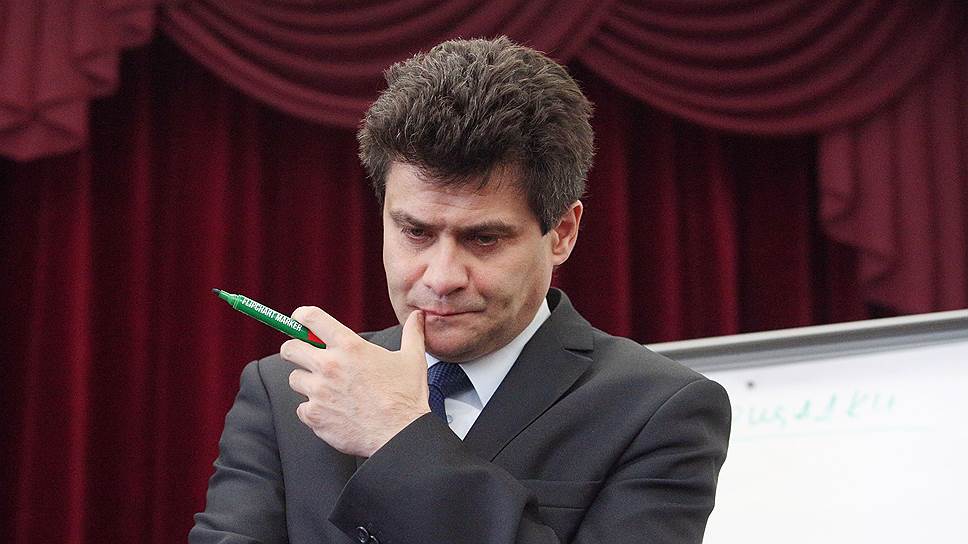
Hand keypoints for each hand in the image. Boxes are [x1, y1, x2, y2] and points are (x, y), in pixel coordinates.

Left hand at [282, 307, 429, 456]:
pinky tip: (331, 411)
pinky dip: (312, 410)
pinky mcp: (314, 416)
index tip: (300, 320)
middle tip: (304, 356)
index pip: (311, 318)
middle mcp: (330, 366)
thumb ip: (412, 333)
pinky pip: (301, 408)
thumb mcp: (412, 359)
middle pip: (290, 348)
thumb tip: (417, 317)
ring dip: (306, 382)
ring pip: (295, 379)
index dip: (301, 317)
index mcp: (350, 347)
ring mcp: (319, 392)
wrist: (400, 435)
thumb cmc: (406, 397)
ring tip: (326, 389)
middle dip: (294, 350)